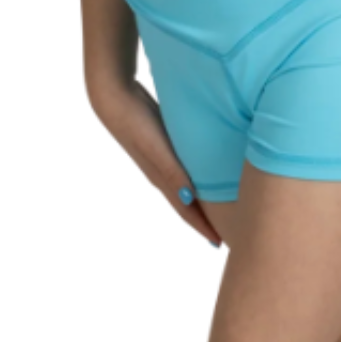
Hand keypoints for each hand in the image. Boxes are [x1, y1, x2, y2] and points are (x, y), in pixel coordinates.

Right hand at [91, 78, 222, 246]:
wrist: (113, 97)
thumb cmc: (135, 123)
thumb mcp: (156, 148)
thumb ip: (172, 172)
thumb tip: (189, 199)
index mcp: (161, 178)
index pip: (186, 210)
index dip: (202, 227)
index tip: (221, 244)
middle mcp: (161, 172)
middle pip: (187, 203)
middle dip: (205, 218)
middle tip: (227, 231)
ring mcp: (161, 157)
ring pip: (187, 184)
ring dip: (201, 198)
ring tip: (220, 207)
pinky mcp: (163, 142)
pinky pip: (184, 166)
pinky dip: (196, 176)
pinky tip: (206, 171)